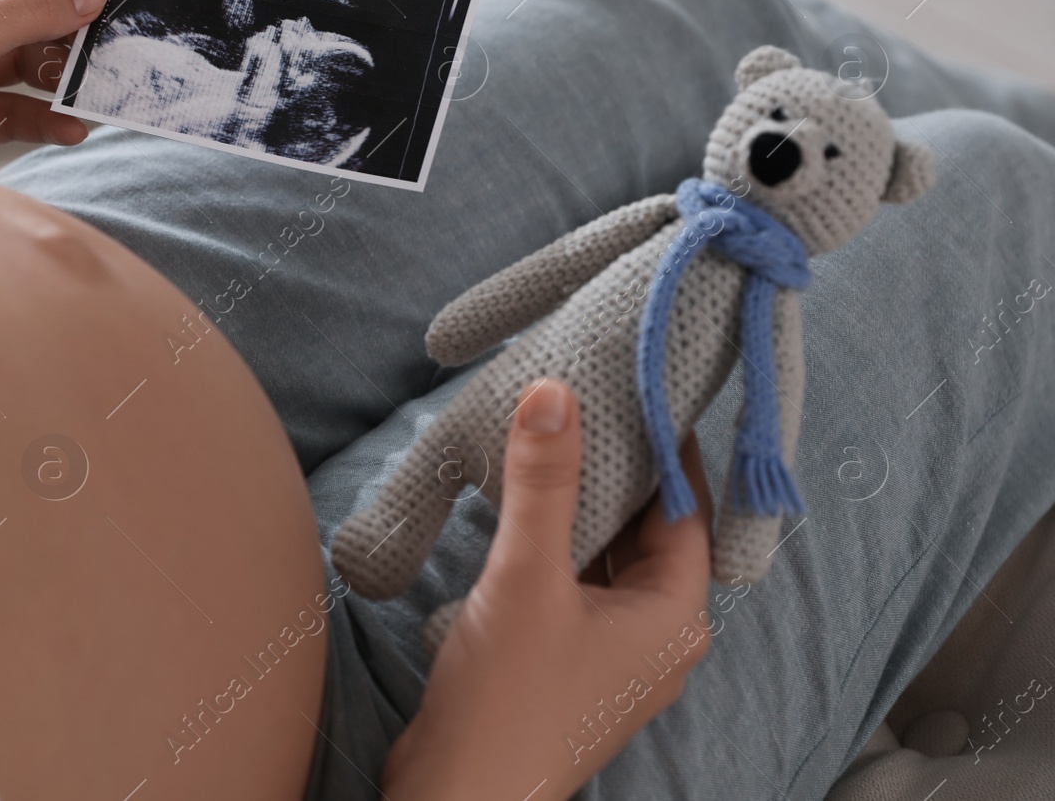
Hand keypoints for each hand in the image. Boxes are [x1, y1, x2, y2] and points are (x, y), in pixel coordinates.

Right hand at [381, 379, 713, 800]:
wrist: (456, 798)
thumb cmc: (508, 701)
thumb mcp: (526, 577)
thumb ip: (543, 483)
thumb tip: (556, 391)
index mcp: (674, 617)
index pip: (686, 508)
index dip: (664, 446)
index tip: (637, 385)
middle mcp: (657, 634)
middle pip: (649, 529)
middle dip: (618, 467)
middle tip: (588, 395)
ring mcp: (613, 651)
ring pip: (609, 554)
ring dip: (583, 503)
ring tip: (555, 435)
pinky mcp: (569, 659)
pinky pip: (577, 580)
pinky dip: (558, 540)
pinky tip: (526, 505)